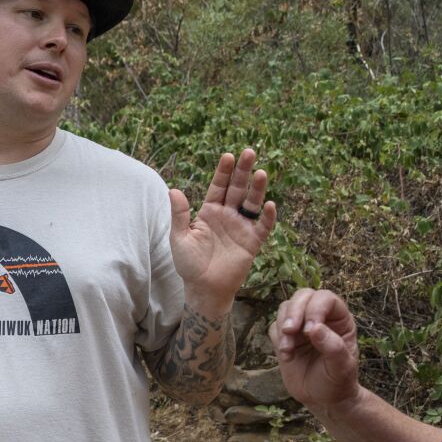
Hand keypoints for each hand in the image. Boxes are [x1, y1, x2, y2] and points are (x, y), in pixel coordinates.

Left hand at [168, 149, 274, 311]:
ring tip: (261, 173)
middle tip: (250, 153)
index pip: (219, 186)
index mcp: (210, 211)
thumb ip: (179, 215)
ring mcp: (241, 228)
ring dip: (257, 189)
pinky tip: (268, 205)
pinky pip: (262, 227)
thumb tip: (173, 190)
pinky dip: (267, 217)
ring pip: (252, 204)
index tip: (228, 155)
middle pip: (238, 189)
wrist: (204, 289)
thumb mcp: (179, 238)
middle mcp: (228, 216)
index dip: (224, 171)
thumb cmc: (189, 264)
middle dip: (243, 171)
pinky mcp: (252, 243)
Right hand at [272, 287, 360, 418]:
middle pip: (302, 296)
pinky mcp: (285, 337)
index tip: (309, 331)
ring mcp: (301, 325)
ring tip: (288, 350)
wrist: (323, 399)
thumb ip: (332, 347)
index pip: (325, 298)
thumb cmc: (338, 381)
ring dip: (283, 327)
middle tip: (290, 331)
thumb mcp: (341, 367)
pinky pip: (274, 326)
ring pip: (286, 308)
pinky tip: (287, 356)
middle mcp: (320, 317)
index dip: (315, 309)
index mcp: (339, 319)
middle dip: (294, 312)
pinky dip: (277, 339)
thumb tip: (314, 328)